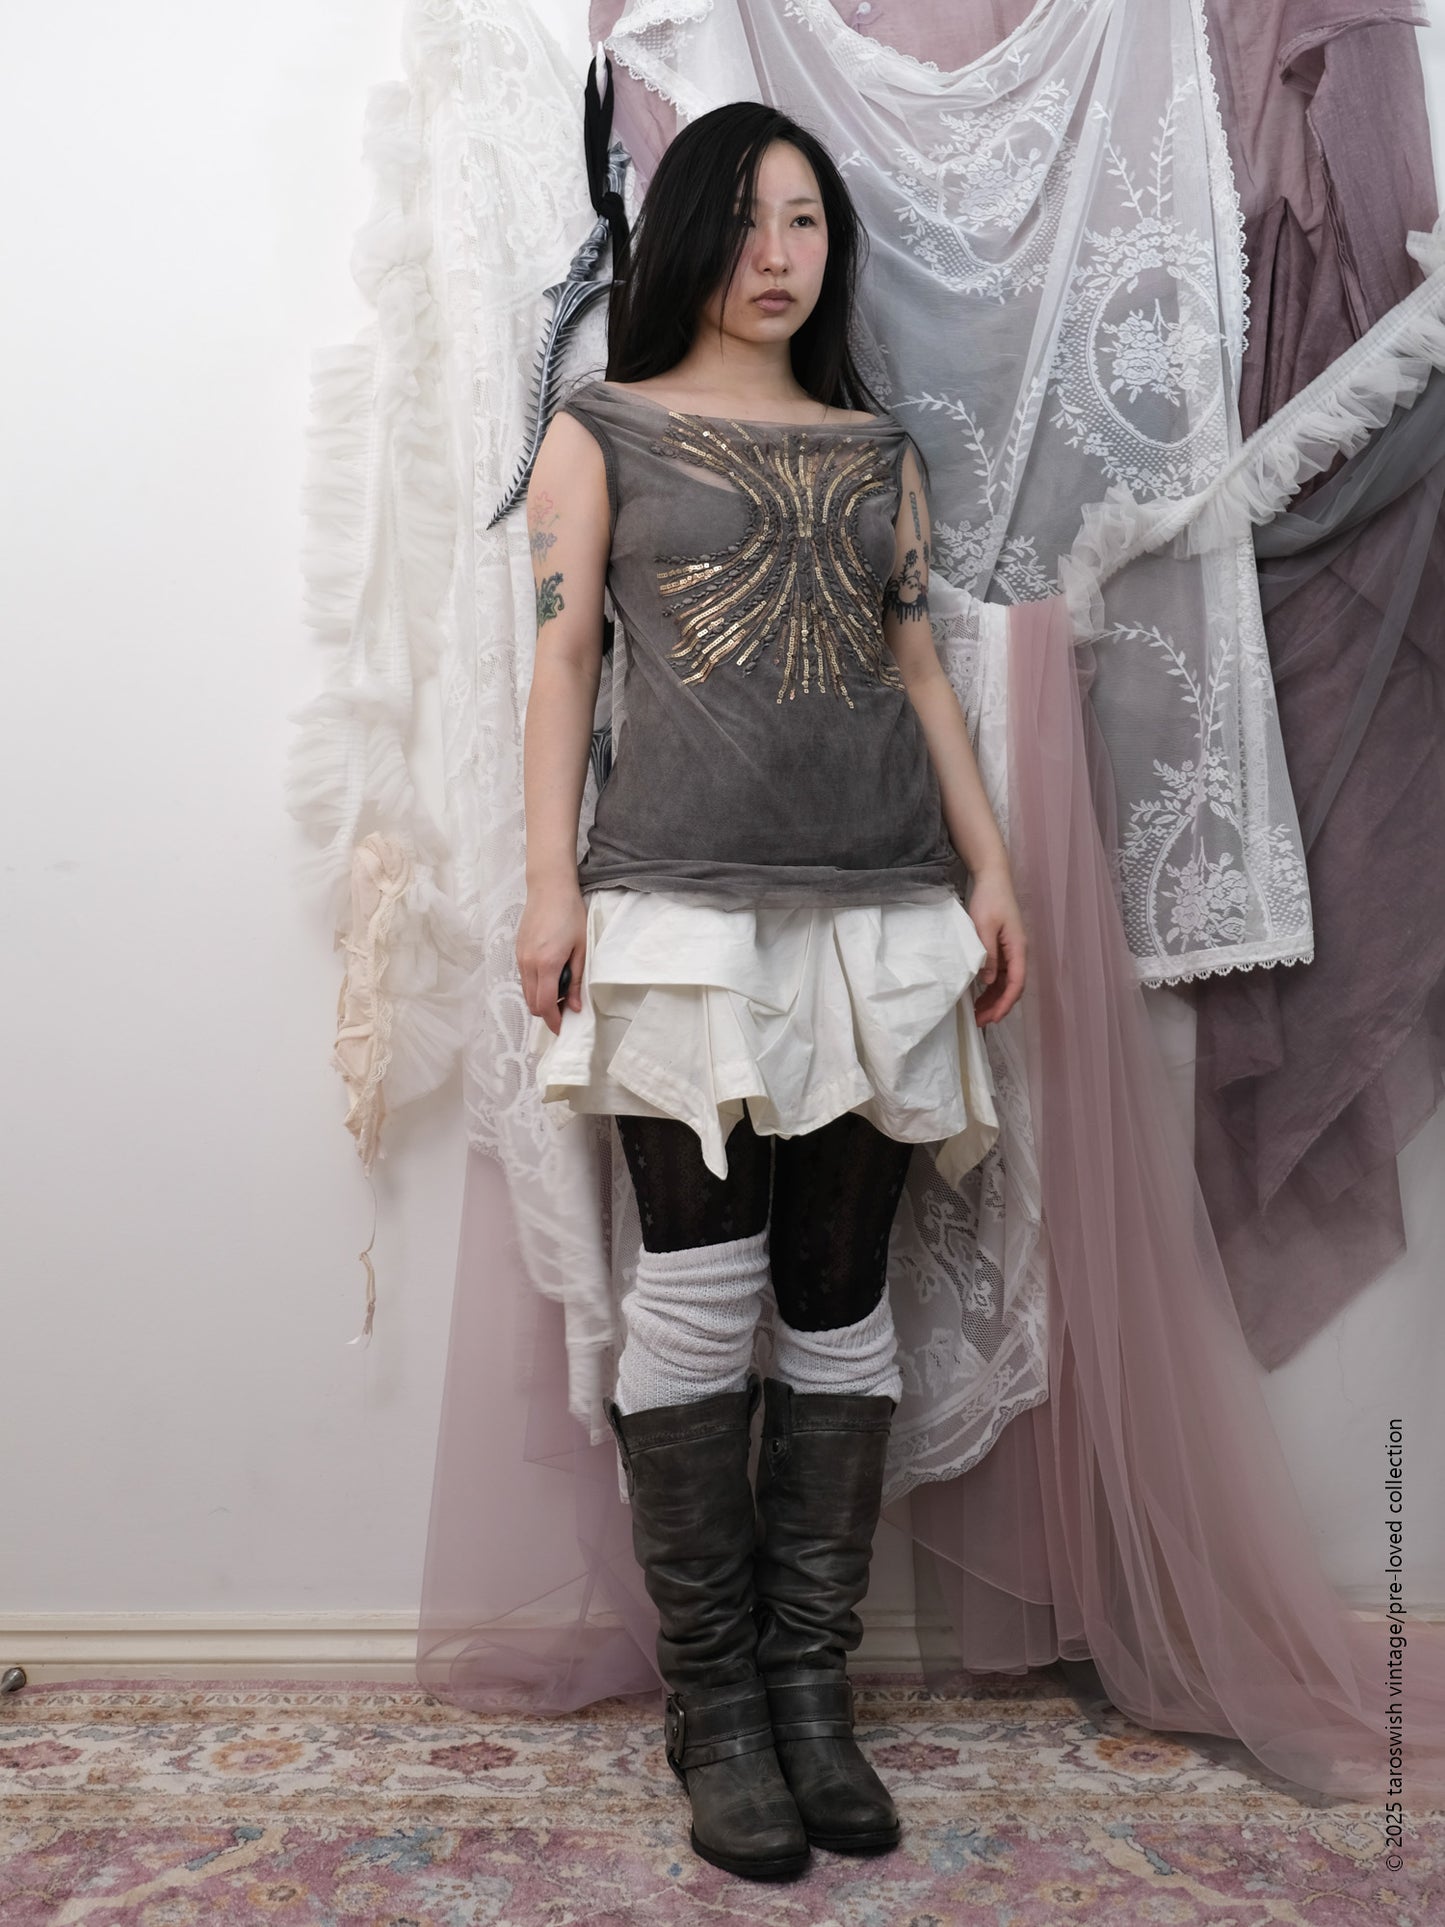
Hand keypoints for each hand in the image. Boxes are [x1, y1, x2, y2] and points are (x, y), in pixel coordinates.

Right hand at [517, 879, 586, 1035]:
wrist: (549, 889)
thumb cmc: (570, 914)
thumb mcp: (581, 948)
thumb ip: (576, 980)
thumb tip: (573, 1007)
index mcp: (547, 964)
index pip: (545, 1004)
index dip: (553, 1021)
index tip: (563, 1029)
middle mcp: (528, 964)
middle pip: (532, 1003)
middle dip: (547, 1013)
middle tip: (565, 1011)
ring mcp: (520, 958)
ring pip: (526, 993)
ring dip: (540, 1000)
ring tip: (560, 993)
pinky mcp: (517, 952)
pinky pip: (524, 979)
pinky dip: (535, 987)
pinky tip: (551, 978)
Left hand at [965, 863, 1026, 1027]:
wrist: (992, 879)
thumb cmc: (989, 900)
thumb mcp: (984, 927)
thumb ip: (988, 954)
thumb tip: (989, 981)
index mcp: (1018, 948)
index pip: (1016, 984)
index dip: (1005, 1003)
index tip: (993, 1018)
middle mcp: (1018, 952)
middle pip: (1012, 987)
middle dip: (998, 1007)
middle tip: (980, 1022)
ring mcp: (1011, 951)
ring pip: (1006, 983)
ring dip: (994, 999)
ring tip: (978, 1014)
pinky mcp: (1003, 947)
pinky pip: (1000, 974)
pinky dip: (992, 987)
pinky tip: (979, 995)